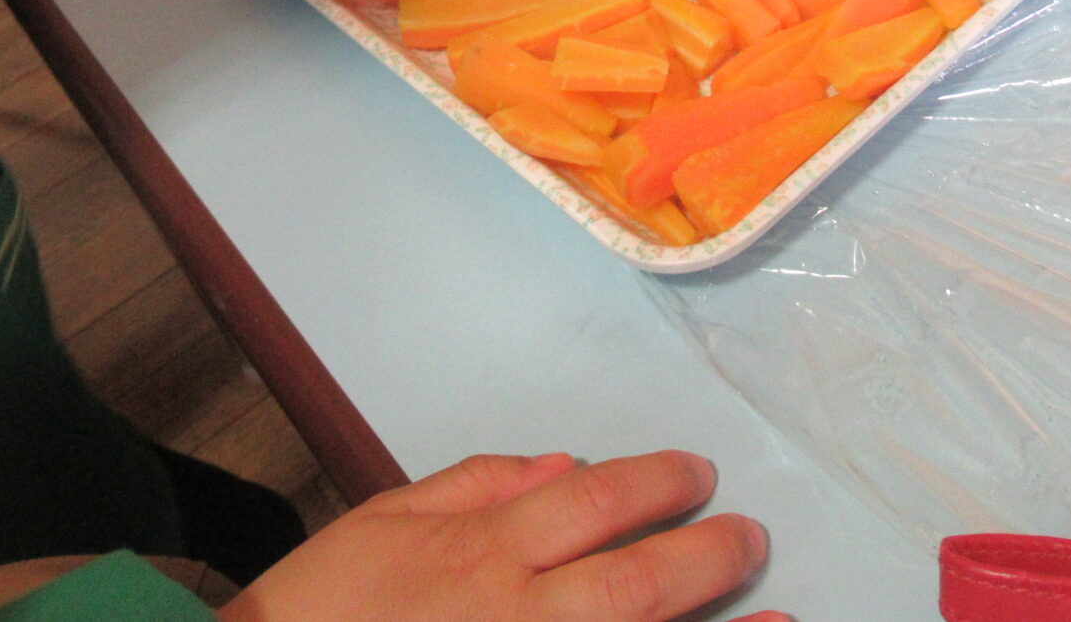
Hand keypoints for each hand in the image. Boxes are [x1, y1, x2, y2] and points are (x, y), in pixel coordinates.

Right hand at [221, 450, 782, 621]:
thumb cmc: (319, 613)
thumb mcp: (382, 520)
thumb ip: (476, 486)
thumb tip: (563, 464)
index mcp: (480, 554)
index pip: (592, 502)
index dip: (656, 481)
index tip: (697, 473)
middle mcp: (515, 618)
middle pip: (635, 581)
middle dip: (706, 557)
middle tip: (750, 541)